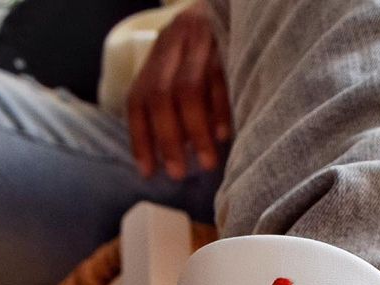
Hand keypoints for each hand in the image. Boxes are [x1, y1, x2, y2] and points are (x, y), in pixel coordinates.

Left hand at [127, 2, 230, 179]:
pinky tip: (223, 135)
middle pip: (160, 95)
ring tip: (207, 162)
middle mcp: (175, 43)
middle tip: (178, 173)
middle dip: (167, 139)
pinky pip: (220, 80)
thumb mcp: (185, 64)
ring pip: (188, 89)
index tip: (148, 172)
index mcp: (158, 53)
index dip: (140, 138)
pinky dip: (220, 110)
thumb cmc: (214, 48)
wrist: (241, 4)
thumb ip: (175, 100)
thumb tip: (171, 153)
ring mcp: (202, 39)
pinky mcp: (229, 39)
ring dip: (195, 131)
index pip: (138, 98)